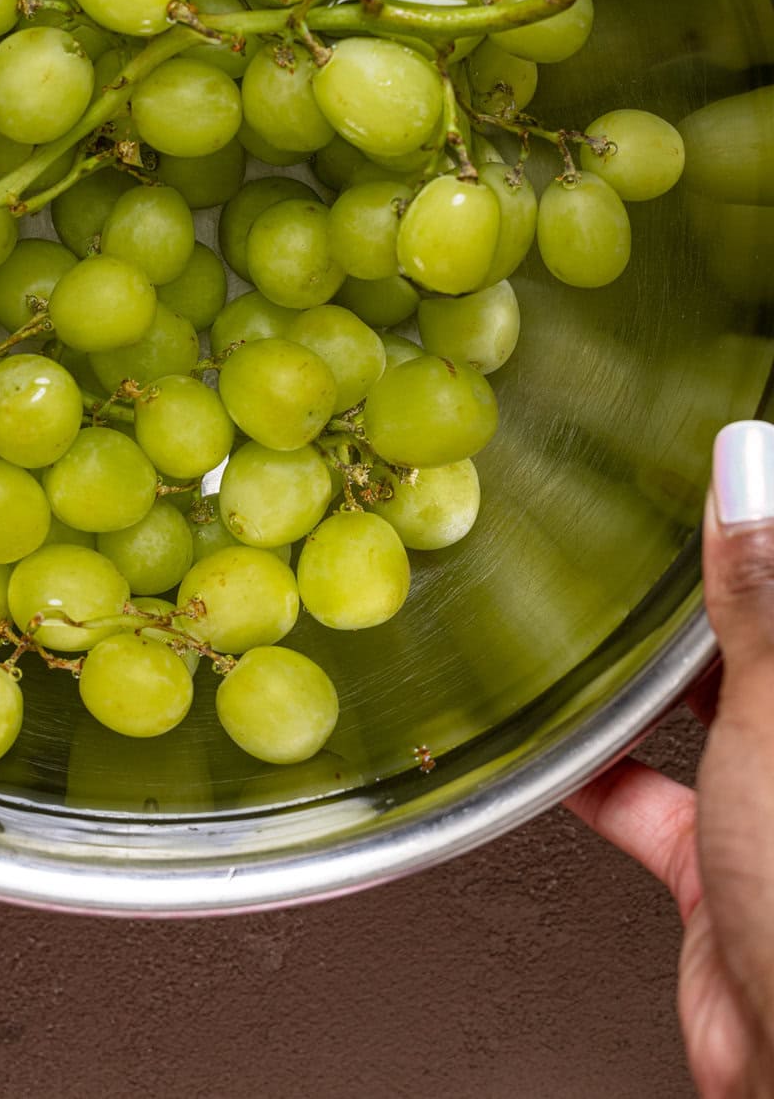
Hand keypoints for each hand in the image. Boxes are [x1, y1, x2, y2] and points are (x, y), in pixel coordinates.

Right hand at [568, 420, 773, 1097]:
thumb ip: (760, 590)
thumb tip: (747, 461)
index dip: (752, 515)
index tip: (702, 450)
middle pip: (755, 635)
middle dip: (703, 587)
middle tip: (639, 518)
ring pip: (709, 707)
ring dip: (652, 672)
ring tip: (594, 612)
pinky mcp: (724, 864)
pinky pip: (651, 795)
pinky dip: (601, 770)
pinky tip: (560, 742)